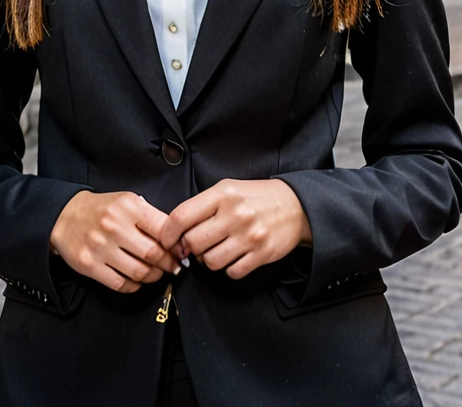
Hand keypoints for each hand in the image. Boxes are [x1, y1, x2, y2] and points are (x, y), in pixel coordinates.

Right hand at [49, 190, 182, 292]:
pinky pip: (120, 284)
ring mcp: (101, 247)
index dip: (177, 243)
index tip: (181, 250)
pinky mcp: (90, 266)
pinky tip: (137, 280)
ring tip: (156, 273)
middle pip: (153, 253)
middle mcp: (114, 226)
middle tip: (173, 266)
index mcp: (128, 207)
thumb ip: (150, 217)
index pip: (163, 228)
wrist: (66, 216)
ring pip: (139, 272)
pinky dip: (134, 286)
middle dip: (168, 263)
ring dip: (153, 276)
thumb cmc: (103, 209)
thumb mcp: (127, 202)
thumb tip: (176, 239)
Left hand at [159, 179, 311, 279]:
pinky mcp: (262, 254)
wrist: (295, 205)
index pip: (182, 216)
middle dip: (190, 248)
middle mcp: (235, 214)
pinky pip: (232, 272)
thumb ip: (202, 206)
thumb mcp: (227, 189)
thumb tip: (176, 233)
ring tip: (218, 249)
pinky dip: (229, 268)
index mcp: (223, 194)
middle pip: (193, 243)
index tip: (166, 241)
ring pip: (211, 262)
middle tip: (197, 245)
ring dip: (209, 260)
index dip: (168, 233)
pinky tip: (234, 256)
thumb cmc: (254, 197)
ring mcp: (249, 235)